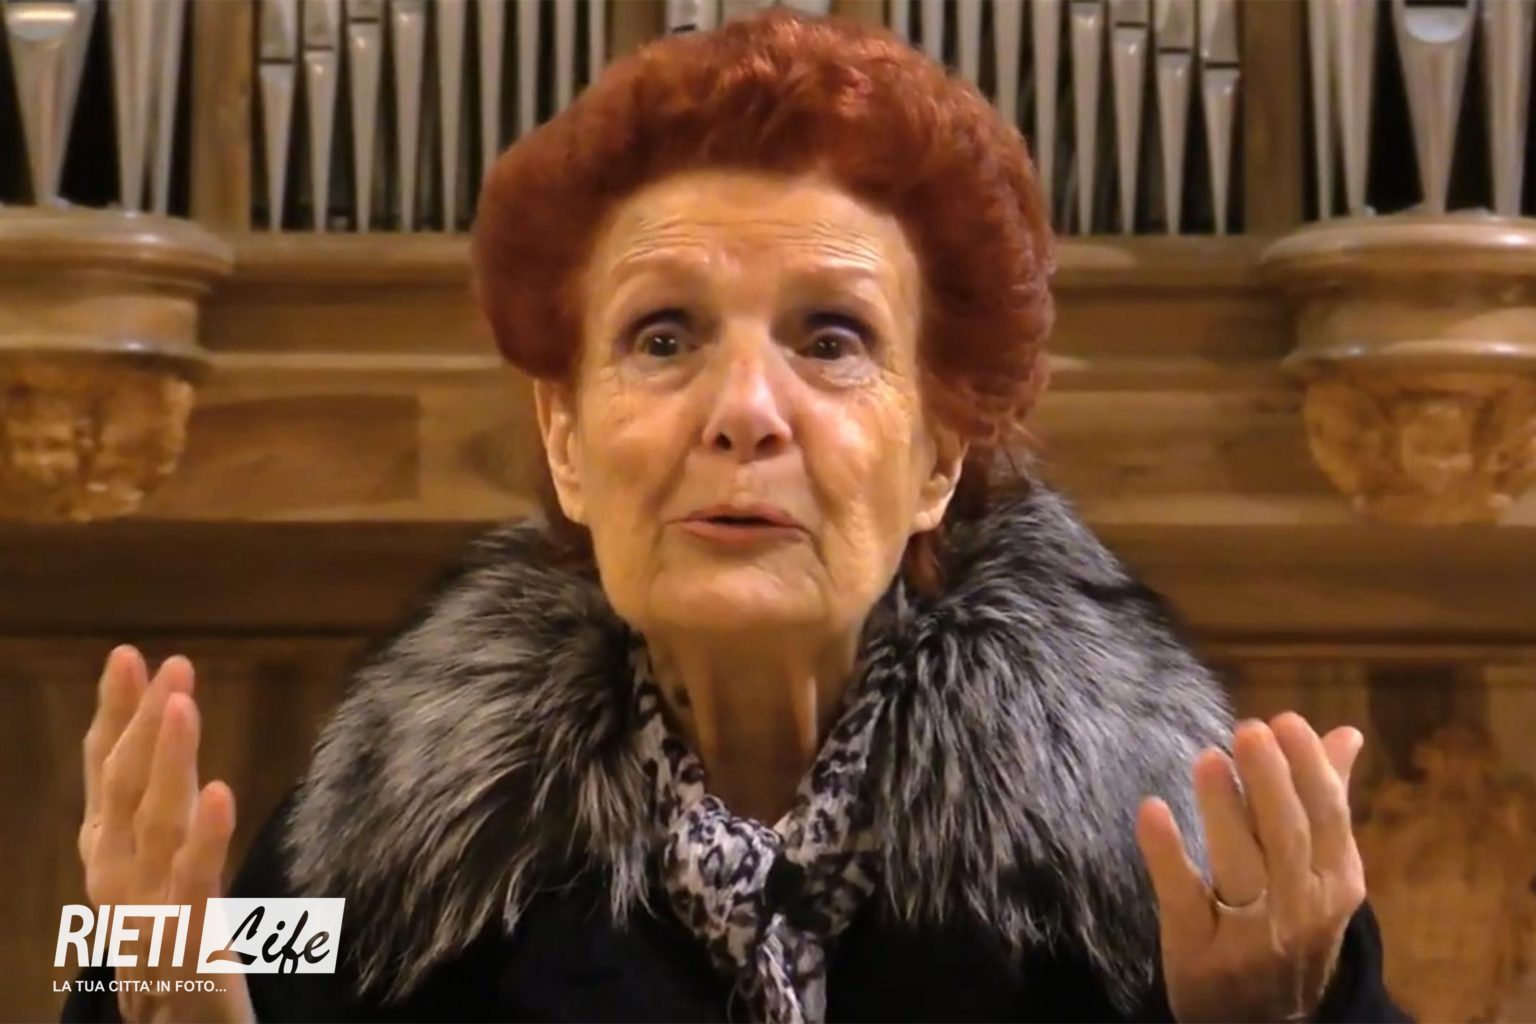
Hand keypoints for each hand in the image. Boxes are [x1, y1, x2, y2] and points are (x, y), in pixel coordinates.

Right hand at [79, 646, 254, 1023]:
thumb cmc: (169, 931)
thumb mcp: (156, 858)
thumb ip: (155, 799)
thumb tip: (164, 722)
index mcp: (108, 848)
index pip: (105, 770)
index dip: (116, 713)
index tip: (129, 656)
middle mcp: (114, 872)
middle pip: (127, 786)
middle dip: (145, 722)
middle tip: (172, 665)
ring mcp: (143, 908)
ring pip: (155, 823)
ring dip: (168, 761)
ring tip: (183, 705)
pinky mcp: (185, 941)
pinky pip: (194, 884)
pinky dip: (205, 838)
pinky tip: (221, 792)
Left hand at [1135, 713, 1366, 1022]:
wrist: (1264, 1022)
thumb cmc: (1291, 928)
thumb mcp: (1322, 875)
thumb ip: (1328, 801)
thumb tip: (1345, 733)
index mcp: (1336, 881)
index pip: (1328, 818)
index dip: (1309, 769)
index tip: (1285, 721)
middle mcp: (1300, 908)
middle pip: (1286, 837)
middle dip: (1270, 781)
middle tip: (1248, 728)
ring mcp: (1250, 934)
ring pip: (1240, 865)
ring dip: (1224, 809)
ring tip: (1208, 757)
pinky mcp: (1198, 950)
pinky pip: (1183, 897)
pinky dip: (1167, 853)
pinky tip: (1152, 809)